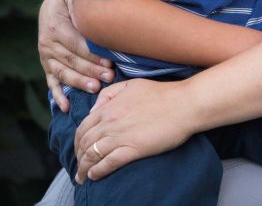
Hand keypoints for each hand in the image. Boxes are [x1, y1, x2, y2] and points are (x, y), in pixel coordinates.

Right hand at [38, 0, 113, 111]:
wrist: (52, 5)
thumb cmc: (72, 2)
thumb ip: (88, 10)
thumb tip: (109, 15)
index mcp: (56, 26)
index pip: (77, 45)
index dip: (93, 55)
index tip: (110, 62)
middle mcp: (48, 43)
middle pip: (71, 60)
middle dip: (91, 70)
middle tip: (109, 77)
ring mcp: (46, 56)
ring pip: (63, 73)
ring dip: (79, 82)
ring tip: (95, 88)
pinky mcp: (47, 65)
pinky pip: (52, 82)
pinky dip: (58, 96)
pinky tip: (66, 107)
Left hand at [73, 77, 193, 182]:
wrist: (184, 103)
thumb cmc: (162, 93)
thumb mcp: (131, 84)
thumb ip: (109, 94)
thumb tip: (94, 109)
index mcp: (109, 107)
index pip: (83, 127)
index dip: (78, 141)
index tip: (79, 149)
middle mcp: (110, 122)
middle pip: (84, 143)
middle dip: (78, 157)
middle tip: (79, 166)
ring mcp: (121, 136)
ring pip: (93, 155)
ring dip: (84, 168)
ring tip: (82, 177)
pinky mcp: (133, 149)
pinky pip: (108, 163)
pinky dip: (97, 171)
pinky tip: (94, 176)